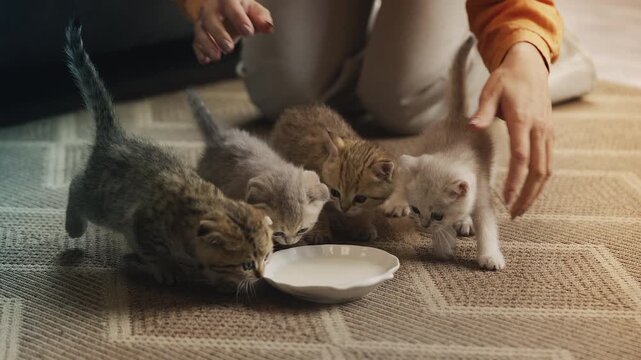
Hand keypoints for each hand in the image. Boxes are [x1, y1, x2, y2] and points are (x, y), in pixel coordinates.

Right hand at [193, 0, 273, 64]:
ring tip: (217, 57)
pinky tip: (205, 60)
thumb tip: (269, 27)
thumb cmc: (242, 9)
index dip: (239, 19)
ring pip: (200, 30)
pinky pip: (196, 41)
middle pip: (210, 18)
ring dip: (207, 45)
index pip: (231, 6)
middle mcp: (212, 7)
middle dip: (219, 34)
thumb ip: (262, 18)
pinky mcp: (200, 32)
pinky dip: (200, 51)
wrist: (222, 8)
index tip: (248, 32)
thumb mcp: (254, 11)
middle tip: (229, 48)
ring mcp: (203, 20)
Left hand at [469, 42, 553, 217]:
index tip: (506, 199)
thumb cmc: (505, 79)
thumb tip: (473, 126)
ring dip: (535, 192)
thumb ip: (482, 111)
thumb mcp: (490, 90)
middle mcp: (539, 129)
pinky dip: (539, 181)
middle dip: (527, 195)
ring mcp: (547, 133)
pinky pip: (548, 163)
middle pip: (538, 170)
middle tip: (513, 214)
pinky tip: (528, 192)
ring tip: (520, 209)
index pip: (521, 157)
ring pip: (546, 170)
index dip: (515, 181)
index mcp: (523, 120)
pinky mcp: (549, 135)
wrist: (529, 66)